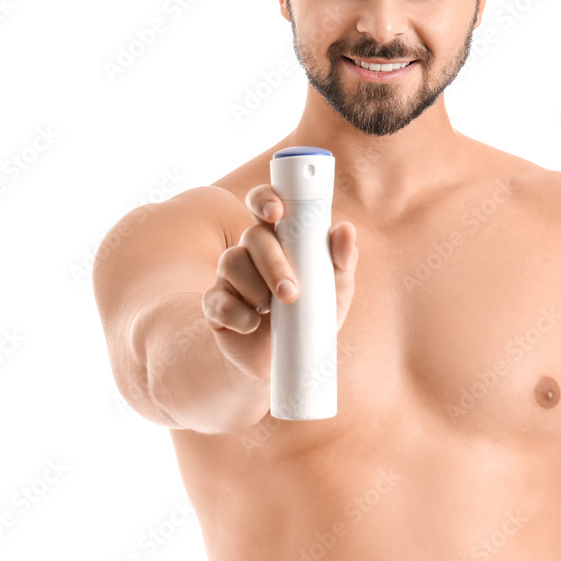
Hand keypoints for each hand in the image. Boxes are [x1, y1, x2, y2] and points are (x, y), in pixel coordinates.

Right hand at [200, 184, 357, 380]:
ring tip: (272, 310)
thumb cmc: (312, 315)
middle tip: (290, 292)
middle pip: (252, 236)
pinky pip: (217, 301)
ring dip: (255, 287)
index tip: (276, 211)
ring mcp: (230, 278)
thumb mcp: (335, 291)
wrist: (287, 361)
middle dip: (272, 262)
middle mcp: (251, 252)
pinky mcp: (216, 306)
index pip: (266, 205)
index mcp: (280, 240)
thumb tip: (345, 230)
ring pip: (231, 262)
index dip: (266, 199)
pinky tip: (252, 325)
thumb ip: (342, 261)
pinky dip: (238, 314)